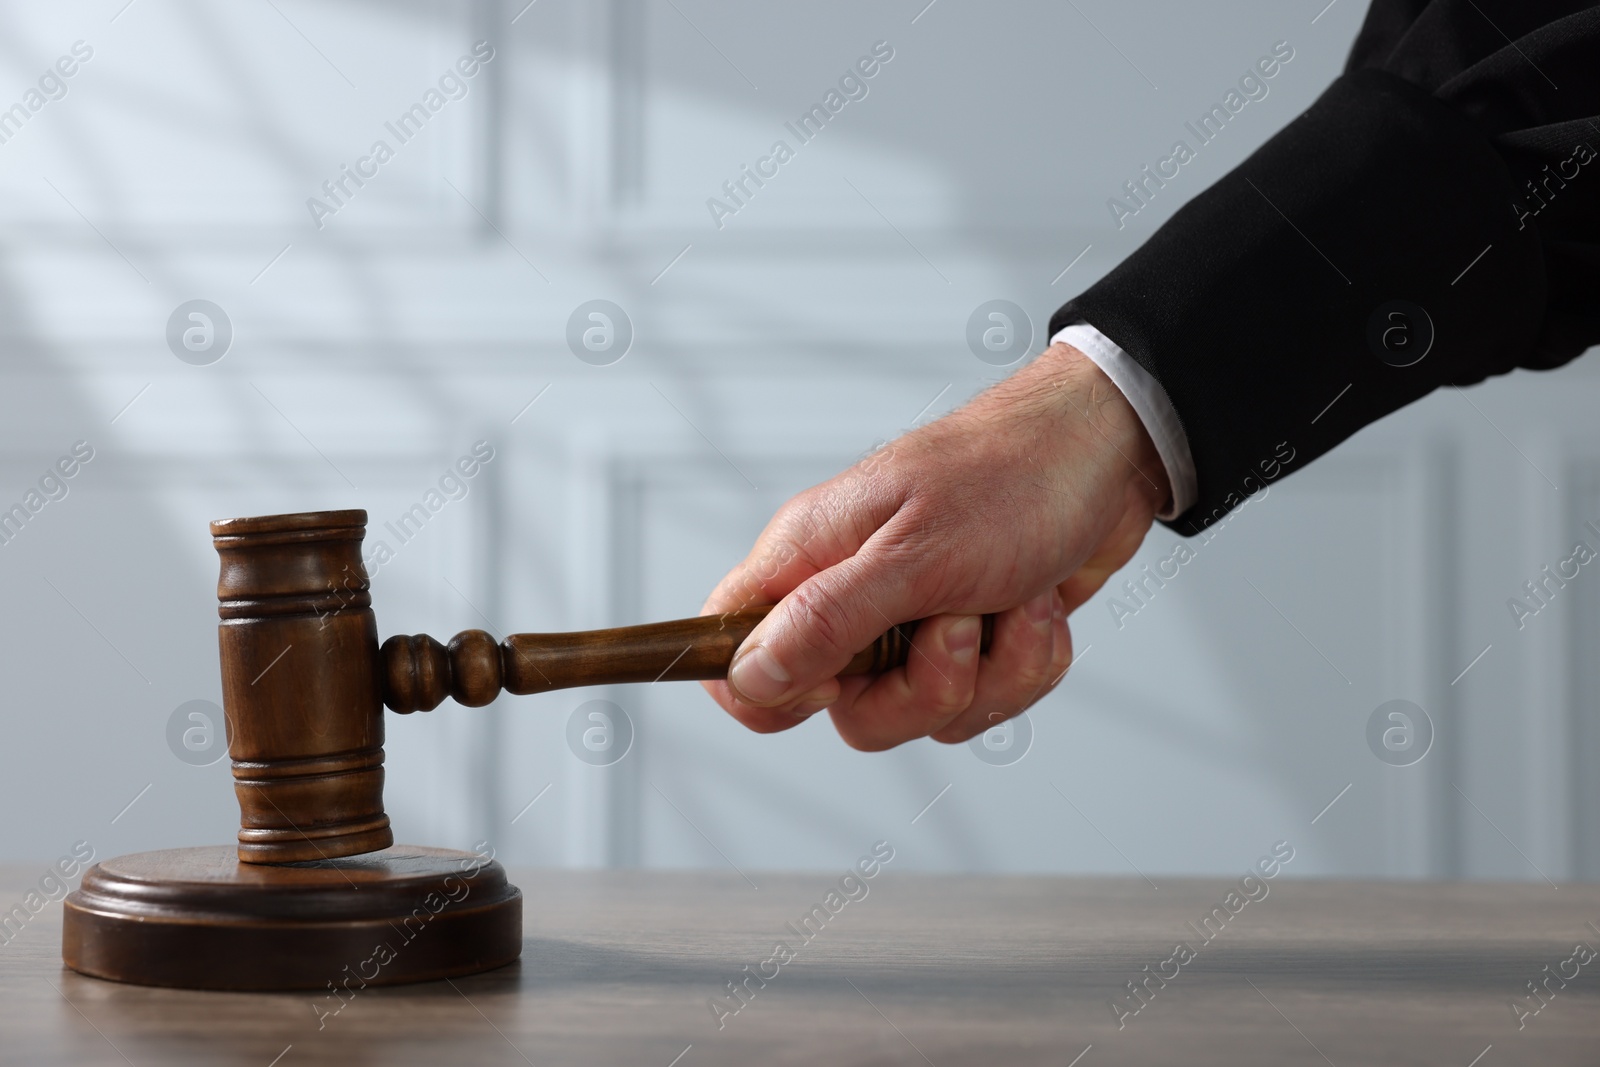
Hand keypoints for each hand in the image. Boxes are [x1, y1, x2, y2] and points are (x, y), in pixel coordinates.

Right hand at [699, 342, 1170, 749]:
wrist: (1113, 452)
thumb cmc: (1011, 476)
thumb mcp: (916, 553)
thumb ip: (826, 620)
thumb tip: (748, 676)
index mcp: (811, 558)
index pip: (732, 653)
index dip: (772, 691)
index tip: (839, 675)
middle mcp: (852, 594)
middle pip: (843, 708)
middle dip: (920, 689)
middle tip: (957, 627)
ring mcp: (912, 622)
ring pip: (923, 712)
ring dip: (989, 672)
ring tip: (1008, 602)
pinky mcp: (971, 640)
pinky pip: (983, 700)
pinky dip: (1024, 662)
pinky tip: (1037, 606)